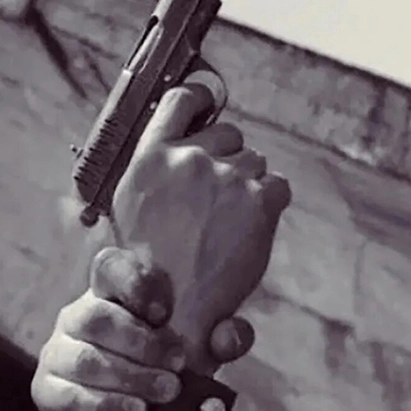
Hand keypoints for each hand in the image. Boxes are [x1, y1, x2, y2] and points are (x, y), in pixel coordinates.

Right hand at [32, 246, 255, 410]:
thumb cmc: (159, 368)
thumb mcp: (195, 349)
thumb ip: (222, 338)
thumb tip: (230, 335)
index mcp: (109, 293)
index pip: (109, 267)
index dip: (134, 283)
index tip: (164, 312)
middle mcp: (76, 316)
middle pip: (97, 317)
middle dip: (142, 344)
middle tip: (179, 365)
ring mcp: (56, 352)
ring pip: (85, 359)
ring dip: (131, 377)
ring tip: (166, 393)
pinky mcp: (46, 389)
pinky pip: (70, 396)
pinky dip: (106, 406)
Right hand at [111, 71, 290, 375]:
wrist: (171, 311)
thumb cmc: (149, 266)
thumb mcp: (132, 205)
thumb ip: (158, 167)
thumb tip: (185, 141)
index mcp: (149, 157)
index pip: (181, 100)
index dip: (199, 98)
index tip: (207, 104)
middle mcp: (188, 157)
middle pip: (227, 132)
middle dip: (226, 158)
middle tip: (215, 200)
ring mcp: (226, 176)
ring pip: (254, 161)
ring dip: (246, 187)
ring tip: (226, 225)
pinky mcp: (259, 198)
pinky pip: (277, 186)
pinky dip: (268, 207)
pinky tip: (246, 232)